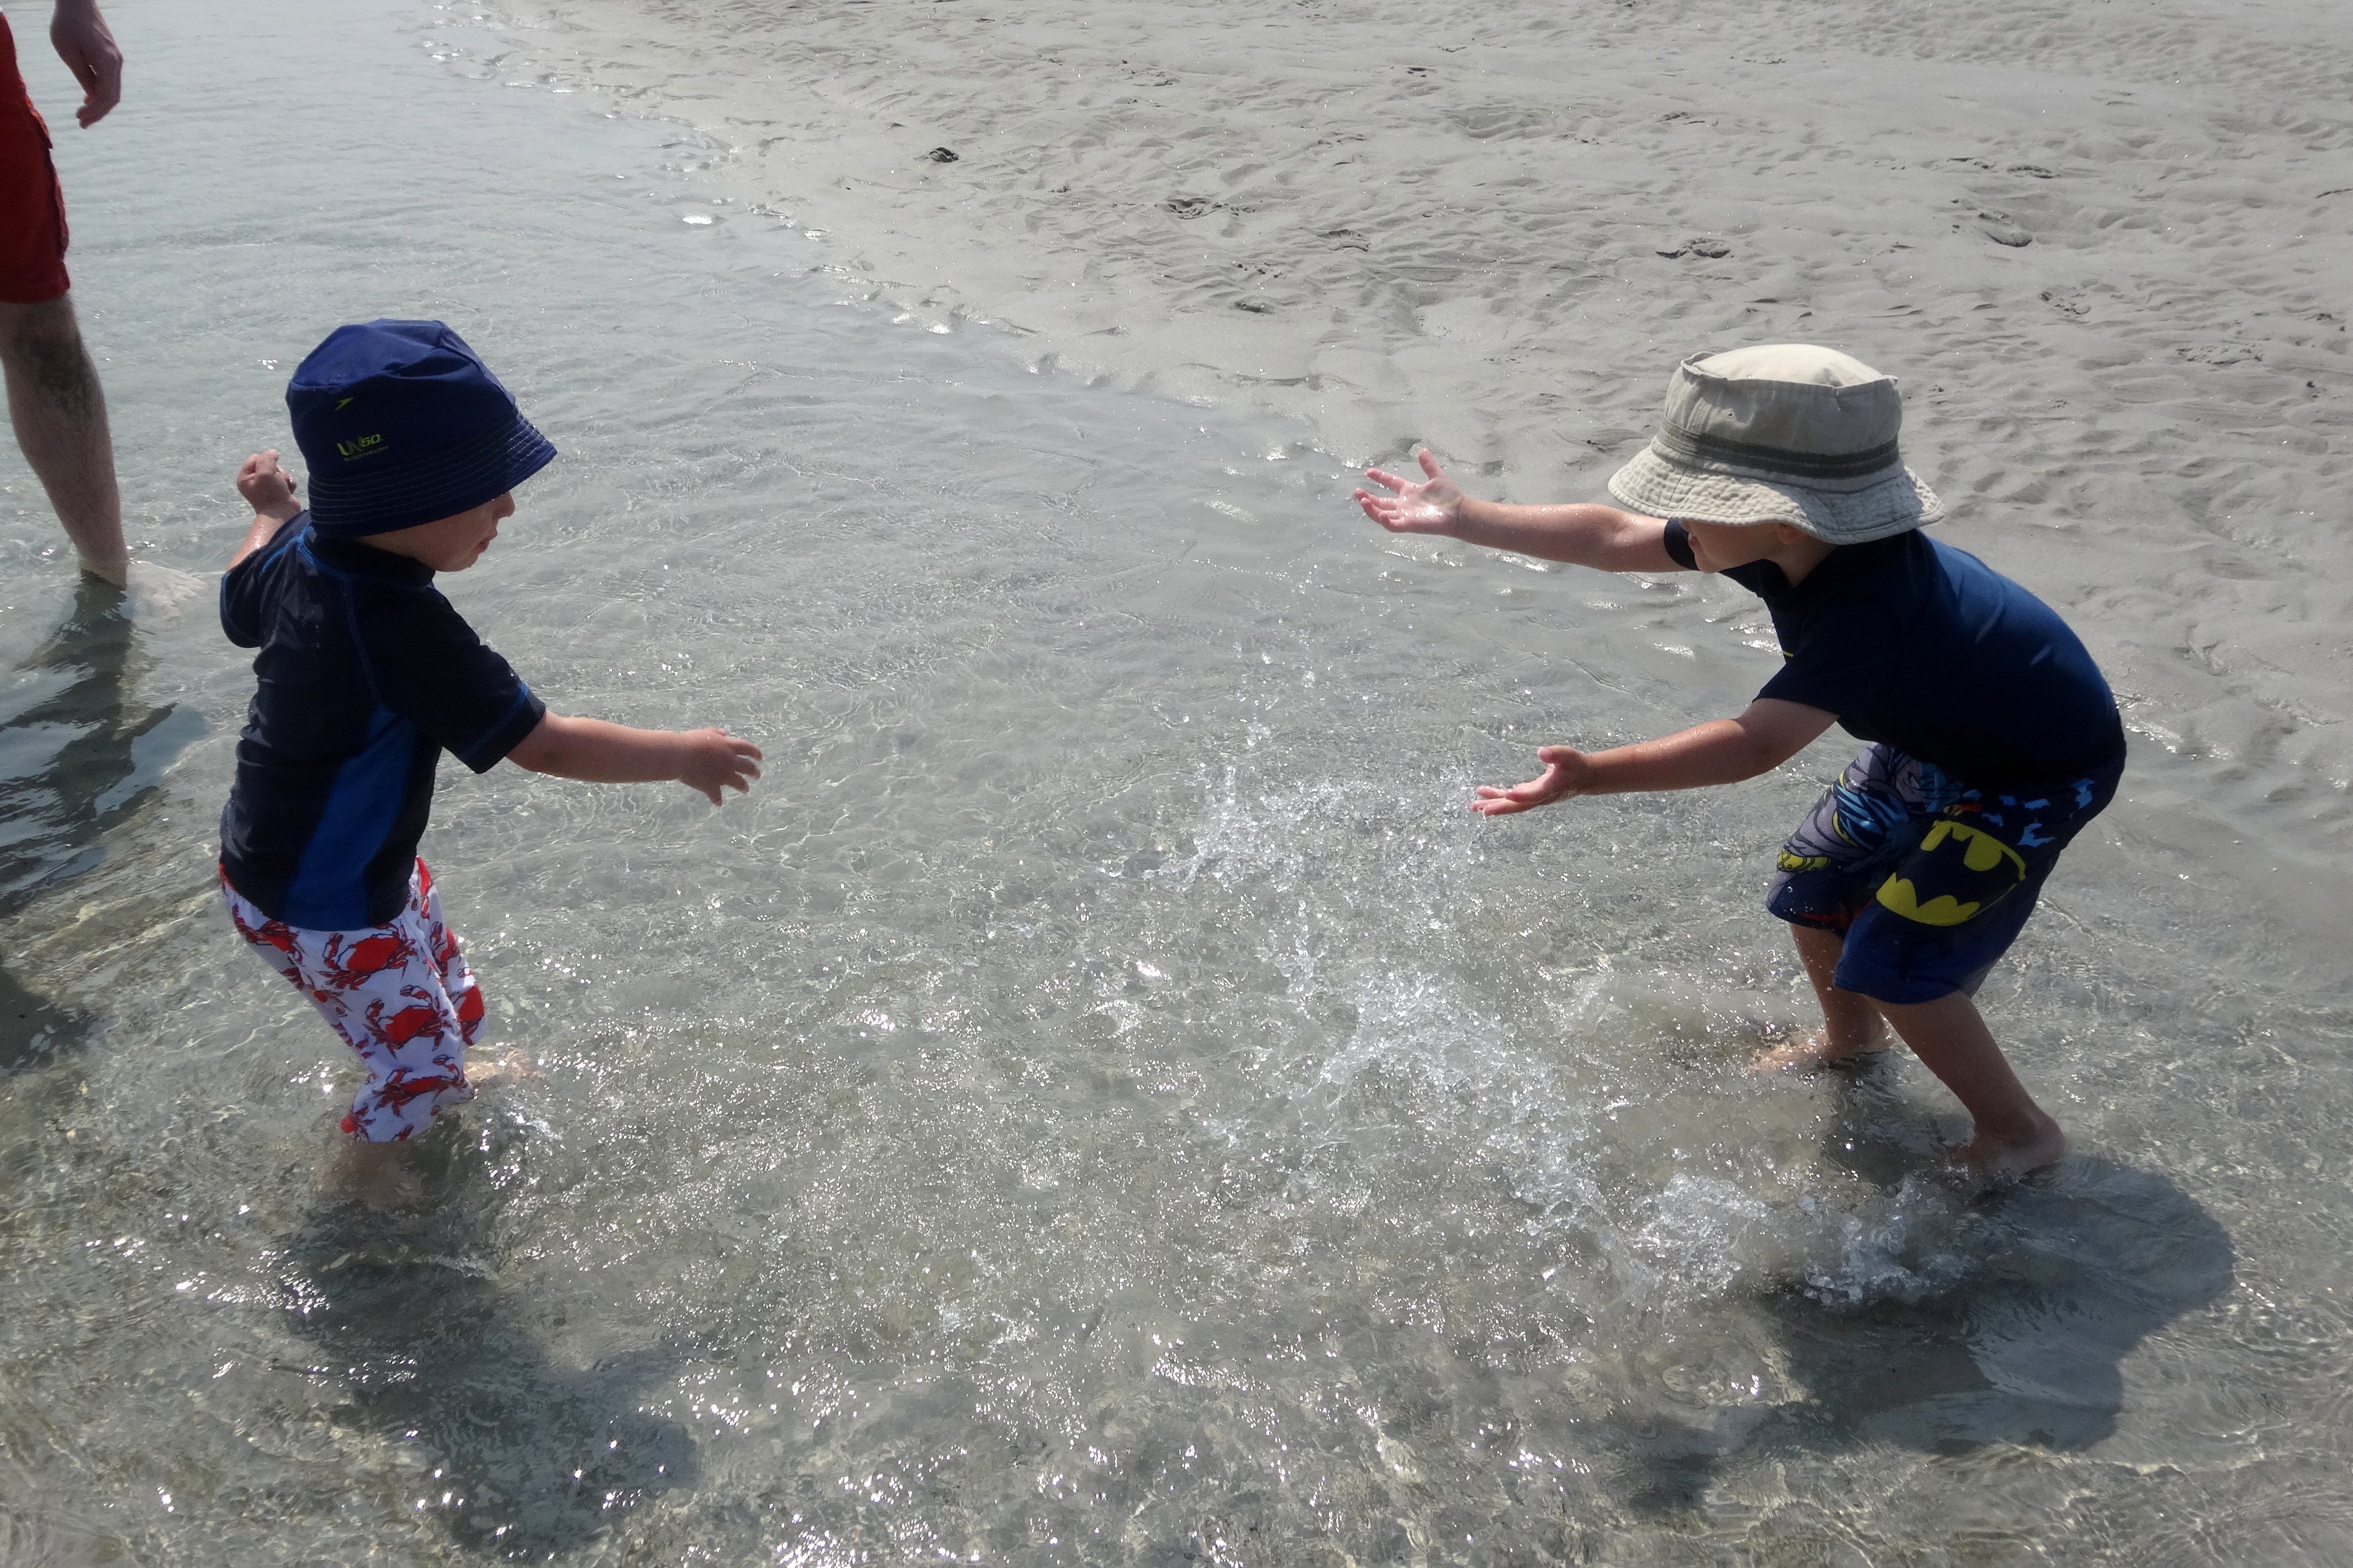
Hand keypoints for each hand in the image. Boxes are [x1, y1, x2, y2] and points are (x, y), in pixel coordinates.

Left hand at [49, 0, 121, 127]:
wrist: (78, 2)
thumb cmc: (68, 24)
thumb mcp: (68, 52)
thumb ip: (82, 75)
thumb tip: (91, 96)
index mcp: (108, 63)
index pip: (107, 97)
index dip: (95, 112)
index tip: (79, 120)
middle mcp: (116, 63)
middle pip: (113, 96)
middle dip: (98, 112)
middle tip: (81, 123)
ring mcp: (115, 59)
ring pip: (112, 89)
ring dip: (99, 103)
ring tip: (83, 113)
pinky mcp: (110, 55)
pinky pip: (109, 79)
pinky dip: (100, 91)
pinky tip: (88, 97)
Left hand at [236, 450, 301, 520]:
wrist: (282, 514)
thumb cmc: (271, 494)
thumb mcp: (266, 473)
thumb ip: (267, 458)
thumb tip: (273, 452)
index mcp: (245, 477)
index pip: (255, 457)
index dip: (265, 461)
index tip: (270, 471)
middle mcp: (254, 481)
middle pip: (269, 464)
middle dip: (277, 471)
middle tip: (277, 482)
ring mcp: (266, 486)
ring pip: (279, 471)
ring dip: (284, 478)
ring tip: (283, 488)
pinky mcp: (278, 491)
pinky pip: (285, 480)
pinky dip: (288, 484)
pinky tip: (287, 491)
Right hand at [680, 727, 762, 804]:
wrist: (681, 755)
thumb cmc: (691, 741)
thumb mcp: (706, 733)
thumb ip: (716, 733)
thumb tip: (724, 733)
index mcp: (729, 746)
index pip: (748, 749)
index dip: (756, 753)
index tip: (760, 757)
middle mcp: (730, 761)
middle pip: (748, 767)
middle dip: (754, 772)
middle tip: (757, 776)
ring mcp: (722, 775)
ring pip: (739, 782)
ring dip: (743, 787)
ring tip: (746, 790)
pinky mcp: (712, 786)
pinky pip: (717, 795)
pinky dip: (717, 800)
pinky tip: (718, 803)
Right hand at [1354, 448, 1466, 535]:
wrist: (1458, 512)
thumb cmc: (1449, 496)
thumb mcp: (1437, 476)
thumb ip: (1428, 465)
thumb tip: (1423, 450)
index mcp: (1409, 491)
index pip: (1390, 483)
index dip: (1379, 477)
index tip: (1368, 471)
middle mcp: (1404, 504)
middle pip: (1380, 501)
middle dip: (1367, 497)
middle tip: (1357, 491)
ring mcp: (1404, 515)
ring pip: (1381, 514)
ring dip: (1370, 508)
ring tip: (1362, 500)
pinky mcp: (1408, 525)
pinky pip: (1392, 525)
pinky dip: (1384, 521)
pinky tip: (1379, 513)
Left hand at [1472, 745, 1591, 815]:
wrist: (1583, 778)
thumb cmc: (1575, 765)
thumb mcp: (1568, 756)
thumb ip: (1556, 754)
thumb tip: (1541, 751)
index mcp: (1550, 789)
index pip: (1535, 794)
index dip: (1522, 794)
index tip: (1508, 792)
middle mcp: (1540, 797)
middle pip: (1519, 805)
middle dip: (1501, 807)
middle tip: (1482, 810)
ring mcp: (1534, 798)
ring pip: (1512, 804)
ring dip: (1493, 804)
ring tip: (1473, 806)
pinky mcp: (1530, 794)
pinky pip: (1512, 798)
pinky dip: (1498, 796)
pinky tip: (1483, 794)